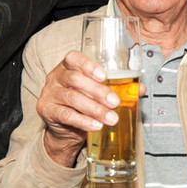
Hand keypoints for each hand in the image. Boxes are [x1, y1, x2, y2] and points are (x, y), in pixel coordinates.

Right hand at [36, 50, 132, 166]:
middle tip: (115, 102)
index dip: (88, 65)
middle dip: (98, 91)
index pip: (74, 58)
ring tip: (111, 118)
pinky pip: (66, 115)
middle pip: (75, 79)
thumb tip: (140, 89)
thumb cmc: (83, 104)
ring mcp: (49, 93)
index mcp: (68, 66)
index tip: (104, 76)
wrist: (65, 129)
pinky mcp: (46, 110)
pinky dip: (83, 121)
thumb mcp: (98, 93)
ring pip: (72, 98)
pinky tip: (96, 125)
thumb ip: (118, 88)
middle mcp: (56, 77)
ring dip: (95, 109)